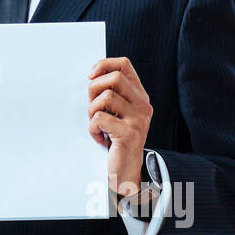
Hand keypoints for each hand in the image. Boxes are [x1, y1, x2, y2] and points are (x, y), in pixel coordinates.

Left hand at [88, 57, 152, 197]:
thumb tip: (92, 75)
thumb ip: (109, 93)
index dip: (104, 64)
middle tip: (93, 108)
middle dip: (94, 90)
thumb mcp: (115, 111)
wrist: (126, 170)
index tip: (90, 76)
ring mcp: (139, 119)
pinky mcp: (130, 133)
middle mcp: (143, 105)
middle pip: (114, 78)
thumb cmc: (116, 138)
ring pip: (105, 97)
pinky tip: (100, 138)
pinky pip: (99, 118)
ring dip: (92, 111)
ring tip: (97, 126)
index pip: (124, 64)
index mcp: (140, 96)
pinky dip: (92, 129)